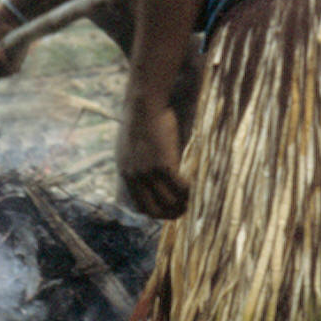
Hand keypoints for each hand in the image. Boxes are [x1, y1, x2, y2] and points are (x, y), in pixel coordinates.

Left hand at [117, 97, 188, 218]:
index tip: (167, 211)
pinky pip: (179, 187)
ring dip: (182, 205)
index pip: (139, 206)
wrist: (143, 105)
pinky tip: (195, 186)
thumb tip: (144, 169)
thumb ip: (135, 161)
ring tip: (192, 200)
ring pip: (168, 201)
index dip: (155, 212)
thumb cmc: (141, 120)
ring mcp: (148, 172)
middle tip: (183, 211)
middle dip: (169, 215)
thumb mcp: (129, 145)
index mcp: (125, 173)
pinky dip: (188, 191)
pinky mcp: (163, 164)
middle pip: (152, 210)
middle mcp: (135, 177)